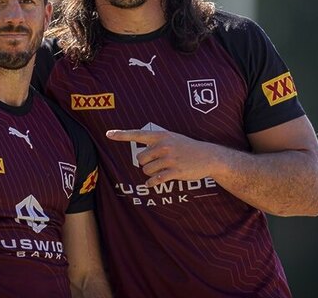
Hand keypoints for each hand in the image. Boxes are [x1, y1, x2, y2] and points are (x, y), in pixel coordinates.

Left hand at [105, 129, 220, 186]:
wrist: (208, 156)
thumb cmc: (187, 147)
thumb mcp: (172, 138)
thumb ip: (156, 142)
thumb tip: (140, 153)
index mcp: (161, 136)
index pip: (137, 134)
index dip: (121, 135)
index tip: (108, 134)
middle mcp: (164, 146)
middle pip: (140, 158)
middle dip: (145, 163)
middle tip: (157, 163)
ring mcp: (170, 159)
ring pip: (146, 170)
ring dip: (151, 173)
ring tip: (163, 170)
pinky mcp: (175, 172)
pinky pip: (155, 180)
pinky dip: (152, 183)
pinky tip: (154, 183)